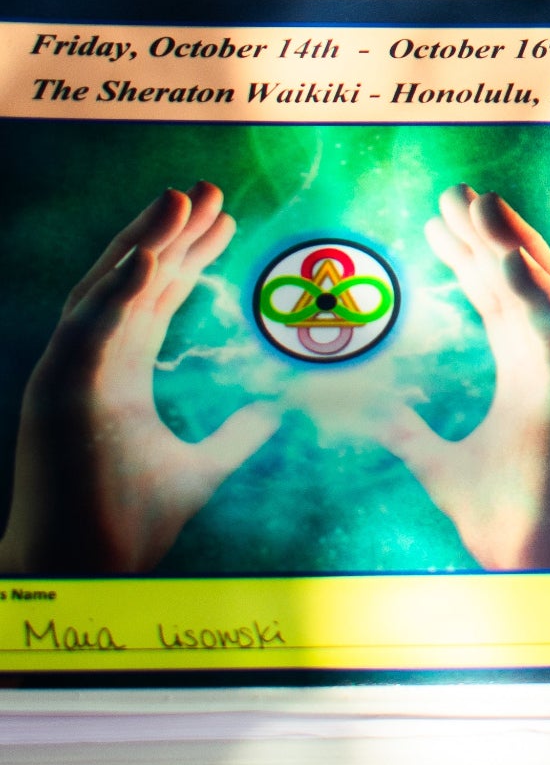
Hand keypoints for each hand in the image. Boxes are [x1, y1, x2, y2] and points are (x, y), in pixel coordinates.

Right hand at [0, 185, 280, 574]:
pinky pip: (87, 327)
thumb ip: (237, 435)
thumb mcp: (203, 467)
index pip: (155, 298)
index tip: (225, 220)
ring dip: (142, 240)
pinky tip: (145, 254)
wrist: (84, 572)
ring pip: (107, 289)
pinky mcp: (57, 392)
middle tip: (209, 191)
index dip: (187, 255)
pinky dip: (115, 287)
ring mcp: (69, 374)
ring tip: (180, 198)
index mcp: (119, 376)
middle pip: (133, 281)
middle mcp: (92, 365)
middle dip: (169, 233)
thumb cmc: (128, 522)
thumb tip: (277, 408)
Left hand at [381, 187, 549, 571]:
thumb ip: (408, 433)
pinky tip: (509, 255)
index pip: (497, 300)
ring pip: (546, 289)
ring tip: (482, 202)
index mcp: (527, 375)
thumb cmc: (509, 524)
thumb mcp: (439, 466)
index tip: (436, 223)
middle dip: (487, 236)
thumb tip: (364, 412)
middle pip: (519, 281)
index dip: (469, 258)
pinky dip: (539, 286)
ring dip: (515, 243)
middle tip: (453, 194)